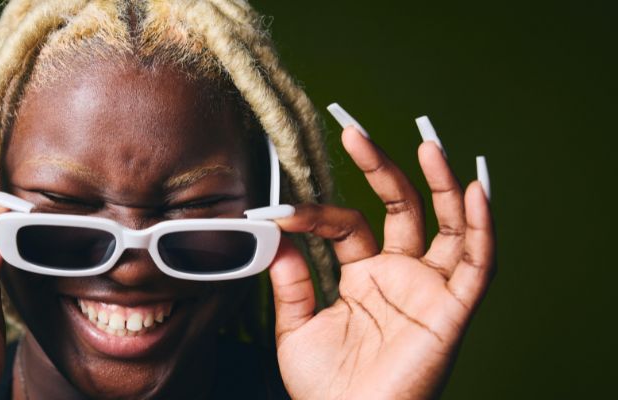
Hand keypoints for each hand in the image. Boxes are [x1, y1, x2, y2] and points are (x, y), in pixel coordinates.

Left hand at [270, 114, 494, 398]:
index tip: (279, 211)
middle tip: (354, 132)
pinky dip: (481, 229)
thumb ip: (291, 283)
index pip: (345, 225)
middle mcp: (399, 276)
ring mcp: (427, 290)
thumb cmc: (326, 387)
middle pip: (400, 209)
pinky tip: (473, 192)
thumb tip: (276, 238)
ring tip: (429, 144)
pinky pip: (477, 266)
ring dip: (442, 185)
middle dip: (381, 168)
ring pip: (447, 227)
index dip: (314, 213)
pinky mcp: (452, 311)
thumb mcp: (296, 329)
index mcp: (362, 277)